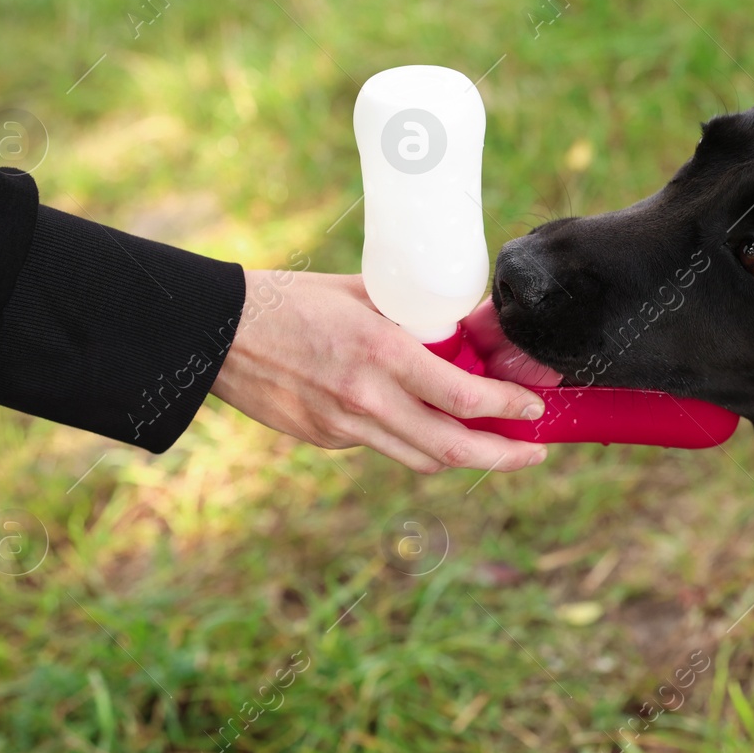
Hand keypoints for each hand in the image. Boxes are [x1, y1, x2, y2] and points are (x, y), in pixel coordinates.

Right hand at [211, 270, 548, 472]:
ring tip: (495, 448)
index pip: (464, 397)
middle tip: (534, 452)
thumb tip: (468, 326)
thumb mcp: (364, 294)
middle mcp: (368, 399)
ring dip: (463, 457)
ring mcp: (344, 427)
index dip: (508, 410)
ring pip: (421, 458)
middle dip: (504, 456)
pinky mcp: (325, 440)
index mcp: (383, 354)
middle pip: (452, 448)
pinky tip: (422, 420)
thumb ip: (415, 316)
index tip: (534, 410)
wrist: (218, 332)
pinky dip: (412, 438)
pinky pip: (382, 445)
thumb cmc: (293, 300)